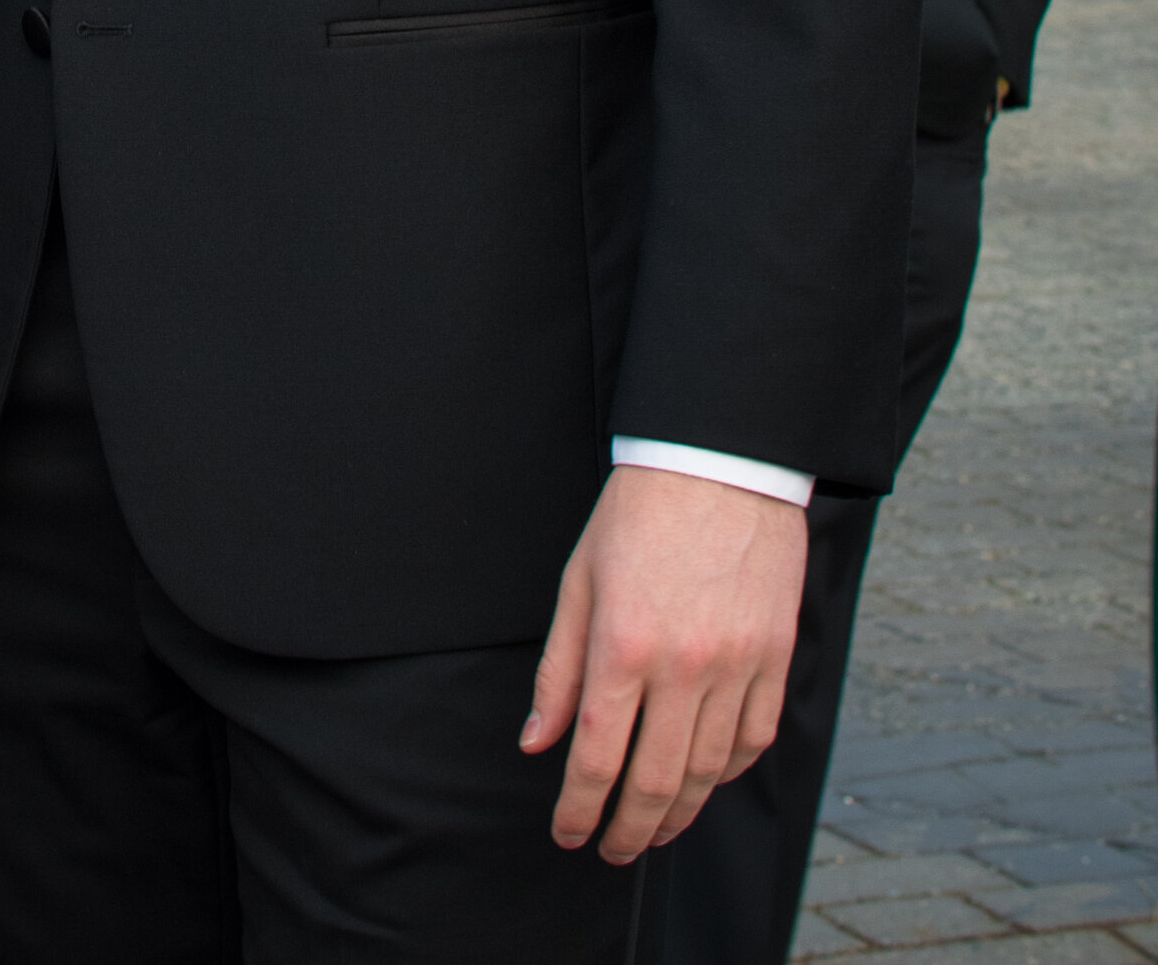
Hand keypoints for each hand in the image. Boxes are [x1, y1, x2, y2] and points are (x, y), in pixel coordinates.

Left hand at [522, 465, 805, 863]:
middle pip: (656, 782)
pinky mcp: (776, 659)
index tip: (569, 834)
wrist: (719, 462)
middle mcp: (683, 666)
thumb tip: (537, 741)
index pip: (597, 758)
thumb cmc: (638, 515)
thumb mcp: (579, 581)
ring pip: (710, 773)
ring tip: (654, 827)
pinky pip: (754, 740)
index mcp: (623, 644)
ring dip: (680, 814)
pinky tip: (705, 779)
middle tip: (612, 851)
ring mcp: (737, 666)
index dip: (579, 809)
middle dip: (628, 830)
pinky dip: (727, 773)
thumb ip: (559, 669)